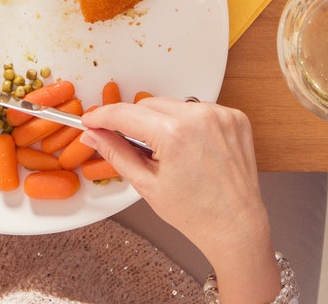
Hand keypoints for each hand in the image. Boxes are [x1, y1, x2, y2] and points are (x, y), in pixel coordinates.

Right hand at [83, 98, 280, 301]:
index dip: (103, 116)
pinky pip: (201, 110)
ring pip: (176, 104)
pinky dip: (191, 123)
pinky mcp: (235, 117)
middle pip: (150, 103)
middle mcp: (200, 117)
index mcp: (174, 134)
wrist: (235, 224)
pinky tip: (192, 148)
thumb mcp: (146, 184)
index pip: (126, 113)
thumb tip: (94, 135)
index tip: (92, 119)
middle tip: (132, 145)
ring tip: (169, 152)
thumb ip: (116, 153)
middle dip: (135, 120)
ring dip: (164, 120)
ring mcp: (221, 114)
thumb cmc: (196, 213)